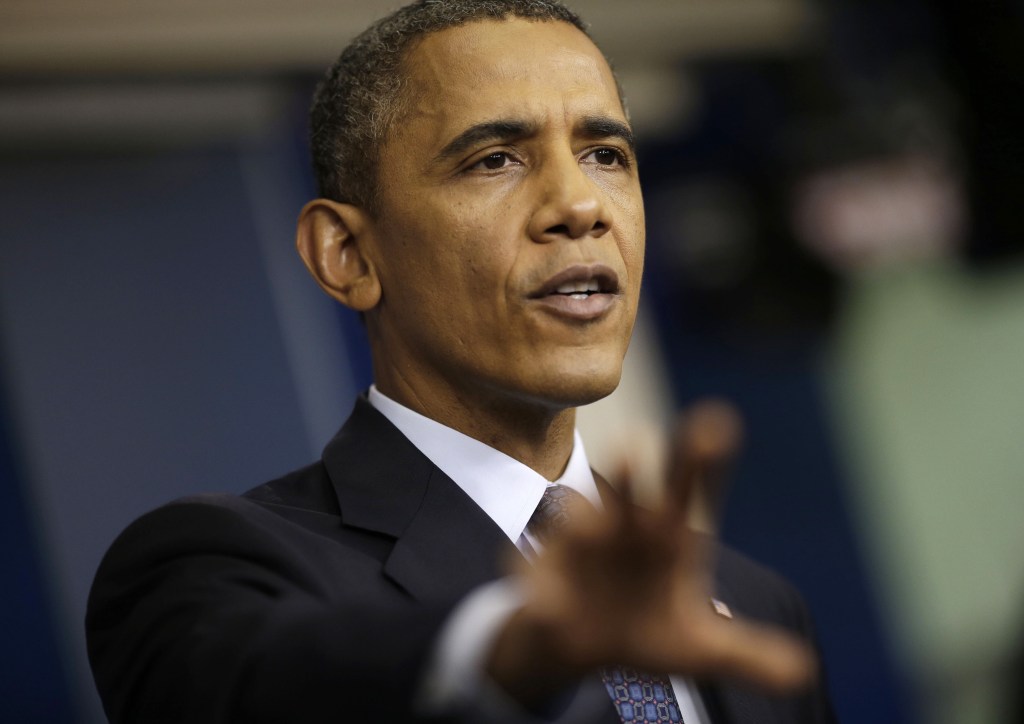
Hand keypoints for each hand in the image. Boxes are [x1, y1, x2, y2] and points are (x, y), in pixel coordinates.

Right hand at [486, 400, 814, 704]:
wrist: (579, 643)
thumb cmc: (645, 627)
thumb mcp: (701, 650)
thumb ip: (747, 654)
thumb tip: (804, 673)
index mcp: (668, 534)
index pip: (689, 489)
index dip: (703, 459)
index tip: (718, 423)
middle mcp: (624, 528)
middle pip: (633, 491)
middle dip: (635, 470)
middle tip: (638, 442)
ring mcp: (580, 548)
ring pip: (581, 523)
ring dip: (586, 520)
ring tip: (596, 522)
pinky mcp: (541, 578)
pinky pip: (534, 577)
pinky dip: (535, 583)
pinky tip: (539, 596)